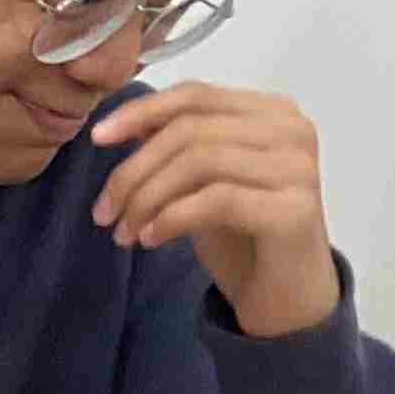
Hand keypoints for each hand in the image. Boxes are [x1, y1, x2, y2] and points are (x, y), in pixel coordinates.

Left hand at [89, 83, 342, 338]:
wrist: (286, 298)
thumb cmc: (243, 239)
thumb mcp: (199, 185)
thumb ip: (175, 149)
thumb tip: (122, 125)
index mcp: (270, 113)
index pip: (195, 95)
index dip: (140, 112)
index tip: (96, 138)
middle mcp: (291, 130)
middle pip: (190, 130)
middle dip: (133, 171)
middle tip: (103, 213)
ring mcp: (297, 168)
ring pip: (199, 161)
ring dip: (146, 199)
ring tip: (124, 233)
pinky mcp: (295, 209)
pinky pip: (217, 200)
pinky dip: (172, 218)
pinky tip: (150, 239)